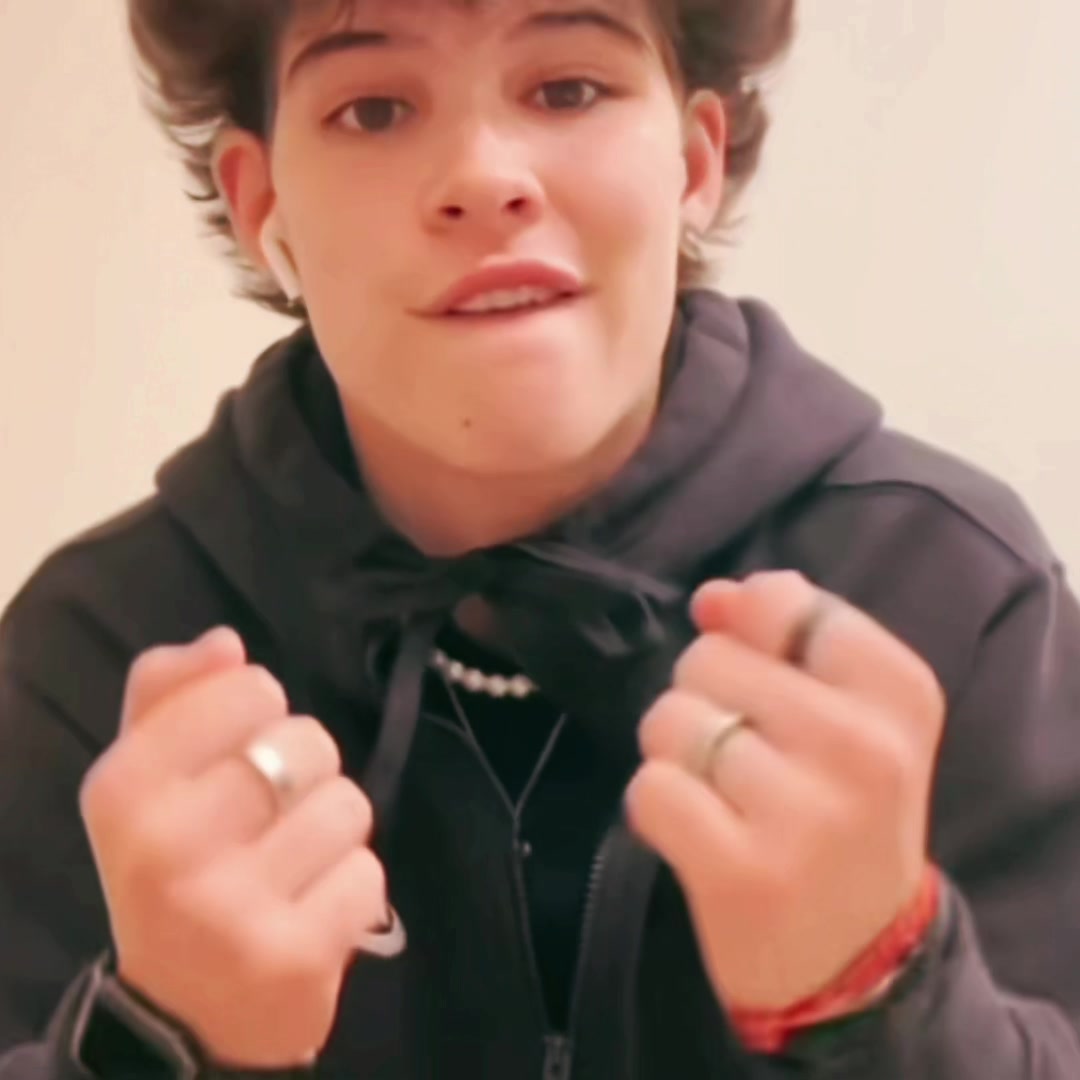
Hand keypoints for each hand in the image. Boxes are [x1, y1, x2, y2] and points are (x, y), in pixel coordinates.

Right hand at [80, 628, 388, 1067]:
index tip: (237, 750)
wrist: (184, 1010)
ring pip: (346, 806)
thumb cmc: (175, 867)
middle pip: (307, 743)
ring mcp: (233, 909)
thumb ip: (171, 696)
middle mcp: (169, 848)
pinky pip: (368, 874)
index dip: (260, 710)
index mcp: (126, 789)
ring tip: (291, 864)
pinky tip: (310, 910)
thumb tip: (224, 642)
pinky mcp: (294, 958)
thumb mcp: (147, 779)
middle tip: (268, 816)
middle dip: (304, 771)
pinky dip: (351, 887)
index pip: (248, 687)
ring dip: (333, 830)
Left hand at [626, 572, 944, 1011]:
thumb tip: (714, 595)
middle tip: (742, 757)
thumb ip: (782, 638)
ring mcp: (805, 813)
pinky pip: (650, 788)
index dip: (748, 631)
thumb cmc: (842, 816)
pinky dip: (655, 806)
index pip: (783, 602)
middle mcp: (863, 747)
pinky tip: (695, 833)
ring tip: (718, 795)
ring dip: (674, 753)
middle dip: (705, 697)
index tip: (763, 681)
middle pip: (710, 657)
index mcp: (898, 693)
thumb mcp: (845, 717)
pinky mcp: (742, 872)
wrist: (858, 963)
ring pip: (672, 719)